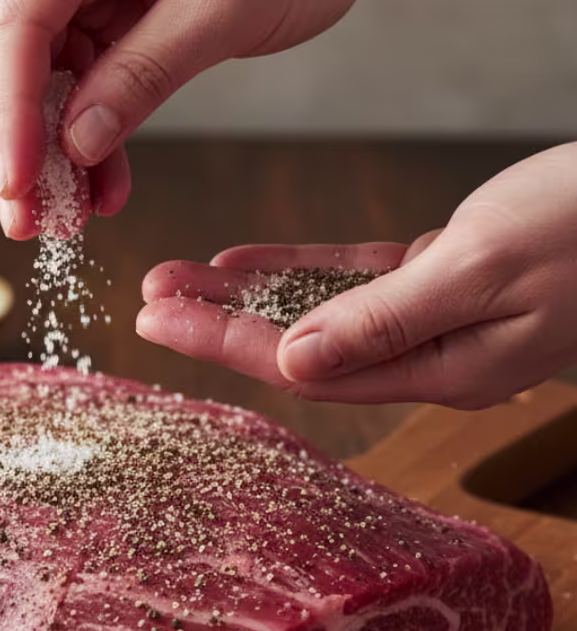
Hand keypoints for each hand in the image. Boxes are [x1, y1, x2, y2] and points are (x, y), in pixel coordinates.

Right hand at [0, 0, 405, 237]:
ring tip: (66, 217)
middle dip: (15, 143)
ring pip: (32, 74)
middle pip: (5, 52)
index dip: (7, 114)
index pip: (15, 24)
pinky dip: (83, 135)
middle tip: (27, 221)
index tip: (16, 186)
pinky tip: (100, 185)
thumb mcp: (221, 11)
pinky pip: (75, 79)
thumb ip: (140, 77)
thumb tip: (73, 146)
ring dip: (46, 150)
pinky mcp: (103, 4)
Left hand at [137, 143, 576, 406]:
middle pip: (296, 345)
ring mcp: (431, 317)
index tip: (156, 320)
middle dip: (217, 323)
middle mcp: (426, 354)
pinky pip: (348, 278)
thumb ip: (386, 320)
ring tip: (175, 277)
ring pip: (313, 310)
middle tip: (146, 299)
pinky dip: (295, 266)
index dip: (223, 343)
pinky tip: (242, 260)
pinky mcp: (437, 275)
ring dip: (244, 294)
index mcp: (437, 369)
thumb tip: (293, 361)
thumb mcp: (484, 270)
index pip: (304, 366)